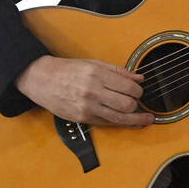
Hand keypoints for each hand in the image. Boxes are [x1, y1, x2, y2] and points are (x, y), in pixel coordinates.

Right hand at [14, 55, 152, 127]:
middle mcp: (92, 91)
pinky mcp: (82, 118)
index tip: (139, 91)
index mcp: (97, 74)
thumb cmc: (68, 70)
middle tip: (139, 102)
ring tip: (146, 119)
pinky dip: (122, 124)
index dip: (138, 91)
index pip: (128, 86)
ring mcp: (87, 107)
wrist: (42, 80)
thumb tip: (139, 78)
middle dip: (137, 104)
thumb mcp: (93, 64)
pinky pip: (108, 123)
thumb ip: (118, 71)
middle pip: (127, 104)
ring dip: (136, 119)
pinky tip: (132, 123)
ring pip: (119, 118)